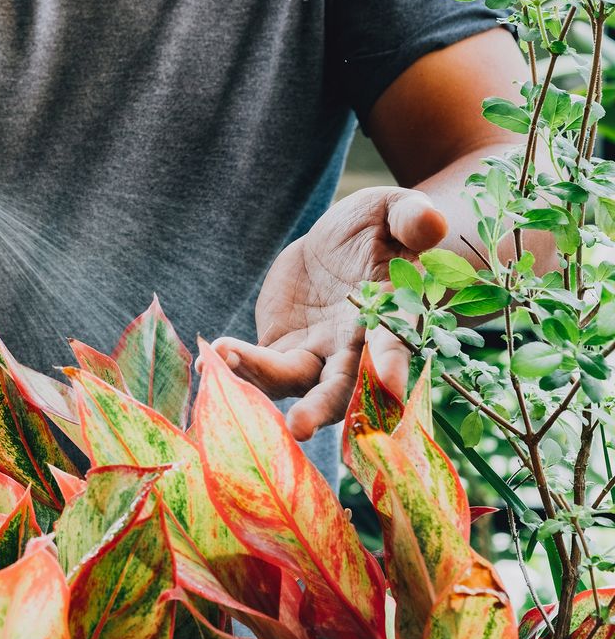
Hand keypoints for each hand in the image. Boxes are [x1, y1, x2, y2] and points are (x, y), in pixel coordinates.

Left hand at [210, 187, 447, 439]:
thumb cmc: (376, 227)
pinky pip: (259, 368)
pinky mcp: (283, 351)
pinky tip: (206, 362)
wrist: (339, 244)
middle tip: (298, 426)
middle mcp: (354, 350)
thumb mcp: (391, 211)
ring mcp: (316, 356)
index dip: (392, 364)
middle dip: (321, 408)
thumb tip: (431, 222)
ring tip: (222, 360)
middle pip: (341, 388)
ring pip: (290, 382)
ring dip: (259, 379)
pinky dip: (236, 366)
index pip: (394, 345)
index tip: (388, 384)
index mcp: (390, 319)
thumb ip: (411, 217)